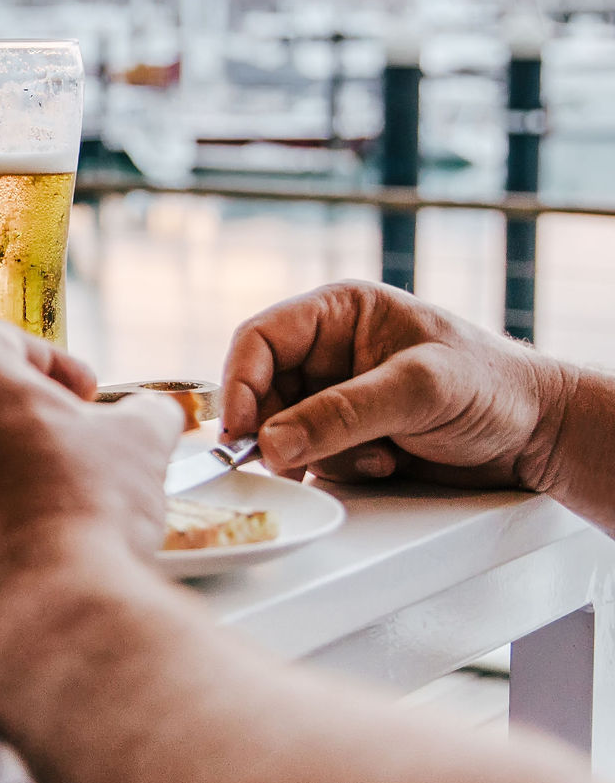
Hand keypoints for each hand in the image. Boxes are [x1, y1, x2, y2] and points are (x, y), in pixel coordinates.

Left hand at [0, 321, 180, 698]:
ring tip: (35, 519)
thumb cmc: (85, 513)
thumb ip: (144, 413)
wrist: (44, 616)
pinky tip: (0, 563)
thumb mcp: (140, 444)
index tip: (84, 396)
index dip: (50, 364)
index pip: (0, 341)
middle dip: (14, 427)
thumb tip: (151, 414)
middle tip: (65, 458)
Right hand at [221, 280, 571, 488]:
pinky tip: (386, 463)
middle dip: (278, 428)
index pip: (261, 339)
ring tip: (374, 457)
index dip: (240, 382)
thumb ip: (341, 414)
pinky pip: (313, 457)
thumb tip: (273, 442)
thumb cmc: (495, 386)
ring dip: (319, 454)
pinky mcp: (349, 435)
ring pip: (285, 430)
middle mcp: (331, 351)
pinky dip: (340, 470)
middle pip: (264, 390)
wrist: (542, 435)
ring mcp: (338, 395)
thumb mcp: (418, 390)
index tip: (240, 428)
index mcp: (339, 312)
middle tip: (285, 461)